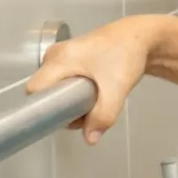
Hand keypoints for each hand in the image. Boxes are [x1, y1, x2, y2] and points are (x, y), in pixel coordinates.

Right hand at [25, 16, 159, 143]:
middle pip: (45, 91)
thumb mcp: (117, 88)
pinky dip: (77, 91)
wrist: (142, 37)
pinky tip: (94, 94)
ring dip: (71, 100)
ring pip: (56, 87)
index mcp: (58, 59)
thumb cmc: (127, 56)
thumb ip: (103, 116)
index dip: (46, 108)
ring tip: (94, 102)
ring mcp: (62, 55)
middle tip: (87, 112)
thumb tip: (90, 140)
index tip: (66, 117)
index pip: (35, 90)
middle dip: (63, 107)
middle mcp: (54, 55)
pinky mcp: (71, 58)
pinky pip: (64, 81)